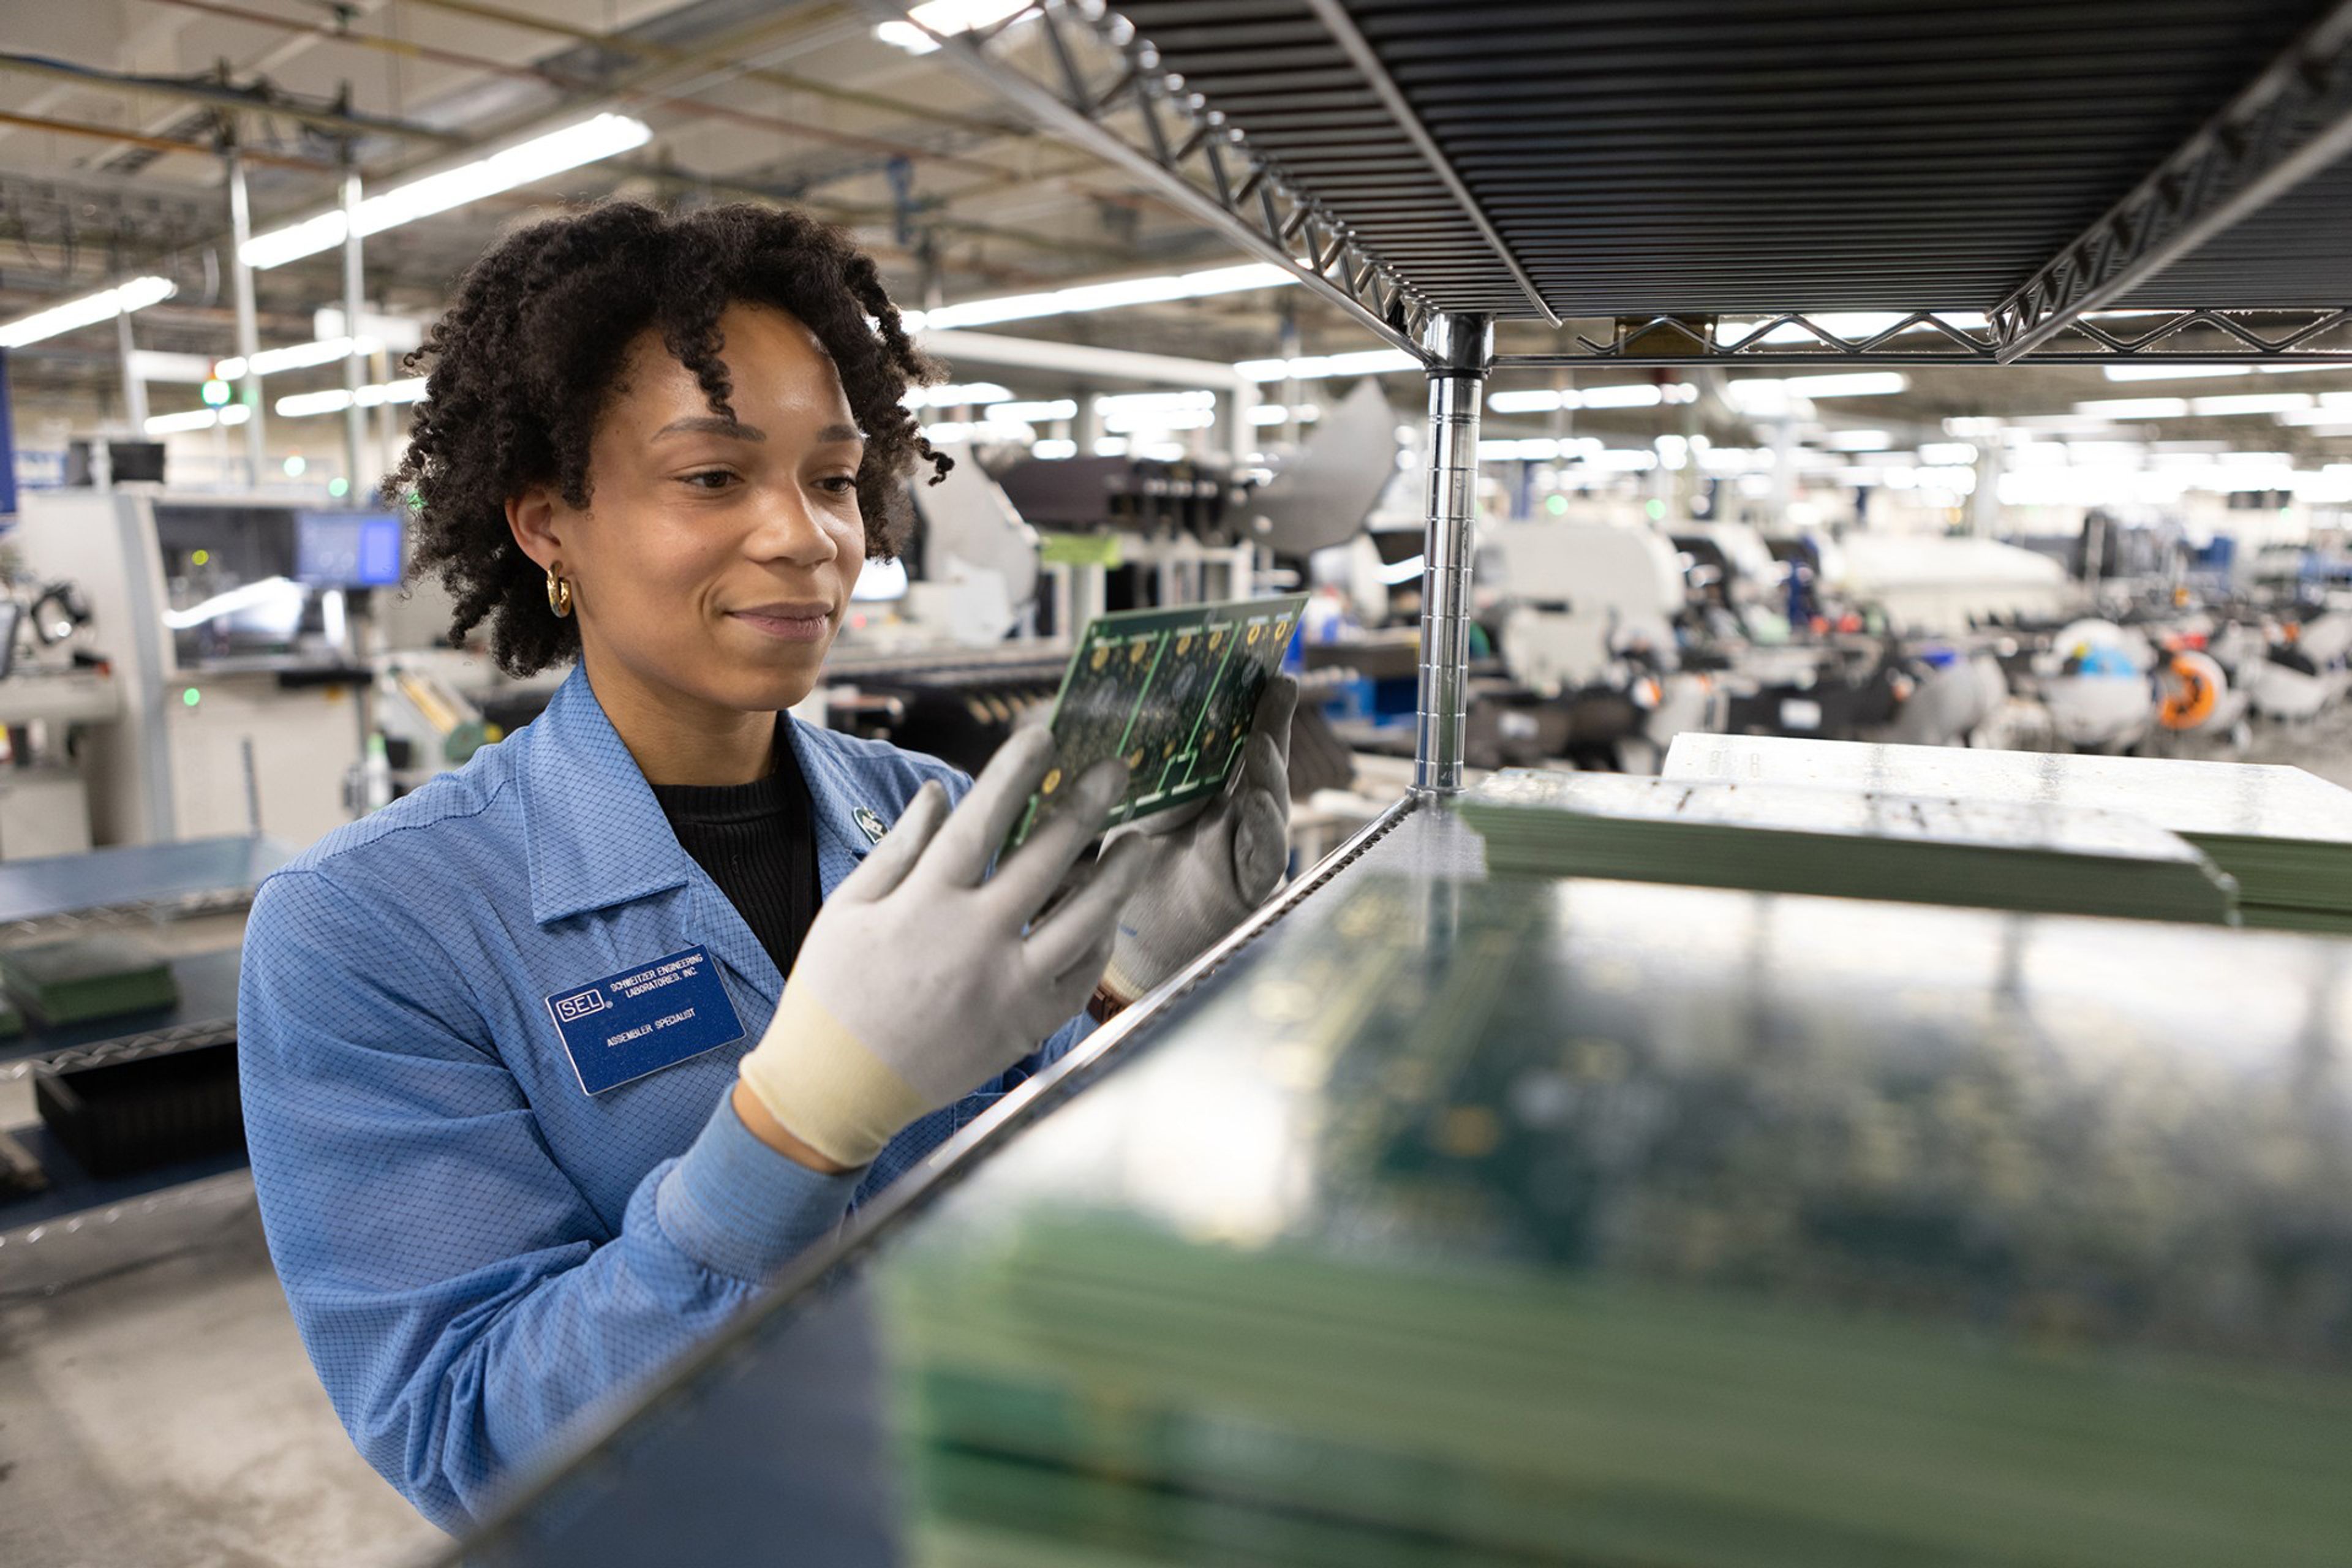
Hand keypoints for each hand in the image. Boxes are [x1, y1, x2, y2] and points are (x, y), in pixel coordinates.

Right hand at [737, 728, 1149, 1168]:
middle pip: (1049, 857)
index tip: (1045, 734)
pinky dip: (1100, 937)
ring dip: (1117, 873)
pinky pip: (1081, 973)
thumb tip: (942, 791)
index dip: (1017, 772)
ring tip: (1136, 840)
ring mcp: (1007, 985)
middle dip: (1087, 803)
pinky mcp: (1025, 1025)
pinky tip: (1108, 911)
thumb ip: (900, 847)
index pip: (983, 820)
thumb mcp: (848, 909)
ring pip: (1085, 917)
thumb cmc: (834, 992)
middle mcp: (974, 941)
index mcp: (925, 905)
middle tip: (1118, 770)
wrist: (838, 1090)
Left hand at [1101, 674, 1297, 1003]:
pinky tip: (1258, 807)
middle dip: (1274, 723)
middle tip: (1280, 684)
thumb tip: (1078, 716)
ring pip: (1271, 808)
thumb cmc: (1115, 879)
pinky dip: (1266, 833)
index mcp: (1203, 793)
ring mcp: (1245, 852)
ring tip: (1262, 744)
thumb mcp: (1117, 817)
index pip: (1228, 741)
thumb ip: (1116, 780)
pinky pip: (1264, 861)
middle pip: (1260, 764)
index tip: (1256, 663)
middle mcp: (1232, 817)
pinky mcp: (1247, 891)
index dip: (1245, 704)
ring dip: (1270, 774)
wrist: (1121, 951)